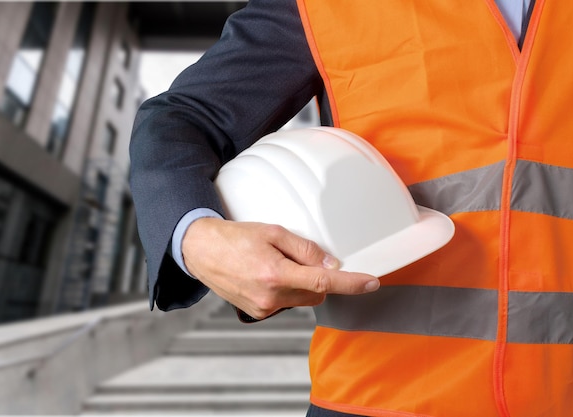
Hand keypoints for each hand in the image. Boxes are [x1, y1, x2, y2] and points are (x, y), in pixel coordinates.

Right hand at [182, 217, 379, 319]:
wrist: (201, 251)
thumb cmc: (233, 238)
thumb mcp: (273, 232)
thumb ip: (305, 249)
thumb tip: (330, 265)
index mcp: (276, 274)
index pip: (324, 282)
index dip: (352, 284)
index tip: (371, 283)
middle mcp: (271, 296)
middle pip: (316, 293)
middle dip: (318, 277)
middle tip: (298, 257)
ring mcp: (263, 308)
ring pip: (302, 299)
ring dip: (302, 284)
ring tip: (276, 264)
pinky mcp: (257, 313)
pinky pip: (286, 303)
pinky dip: (287, 290)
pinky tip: (268, 274)